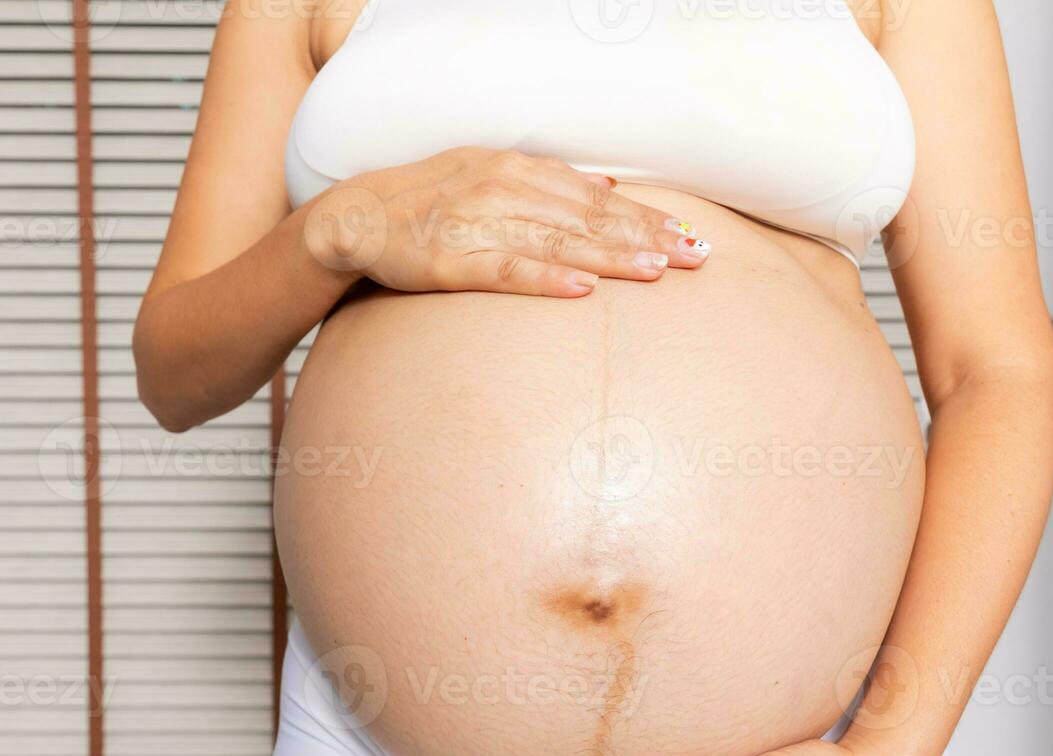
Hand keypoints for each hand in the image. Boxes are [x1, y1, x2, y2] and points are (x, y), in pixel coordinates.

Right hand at [303, 146, 710, 297]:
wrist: (356, 218)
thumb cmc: (427, 203)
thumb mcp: (489, 175)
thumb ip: (548, 184)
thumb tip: (608, 189)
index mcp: (517, 169)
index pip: (595, 196)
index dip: (644, 216)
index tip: (687, 233)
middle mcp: (504, 189)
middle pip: (589, 217)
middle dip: (646, 236)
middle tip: (695, 257)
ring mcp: (479, 224)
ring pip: (559, 241)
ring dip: (611, 255)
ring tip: (656, 270)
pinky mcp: (454, 260)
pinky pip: (509, 271)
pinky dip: (548, 279)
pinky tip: (584, 289)